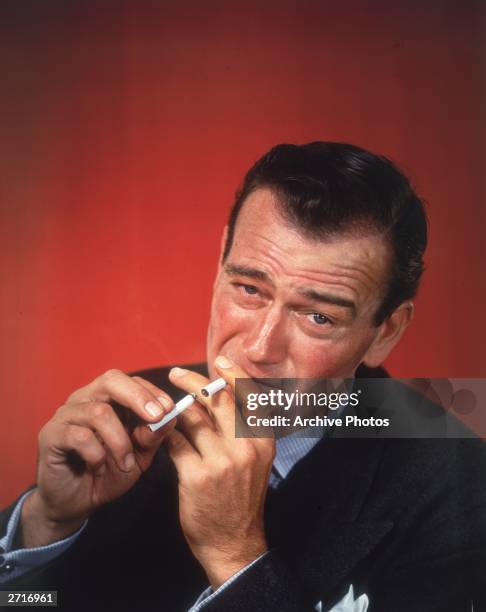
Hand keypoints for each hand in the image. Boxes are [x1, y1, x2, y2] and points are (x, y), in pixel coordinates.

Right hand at [21, 369, 174, 546]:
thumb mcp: (138, 457)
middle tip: (156, 417)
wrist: (74, 503)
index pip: (130, 381)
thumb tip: (170, 417)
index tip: (169, 410)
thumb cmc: (107, 474)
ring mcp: (66, 414)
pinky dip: (96, 454)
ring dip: (119, 441)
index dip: (151, 392)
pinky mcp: (51, 434)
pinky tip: (97, 469)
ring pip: (99, 411)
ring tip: (126, 465)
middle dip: (138, 397)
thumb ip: (152, 437)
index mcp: (107, 399)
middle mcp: (85, 399)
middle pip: (111, 380)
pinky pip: (79, 435)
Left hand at [165, 357, 274, 587]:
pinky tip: (158, 431)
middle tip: (176, 374)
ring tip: (162, 403)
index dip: (233, 374)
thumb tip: (219, 396)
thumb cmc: (241, 498)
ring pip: (193, 418)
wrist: (234, 544)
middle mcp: (246, 447)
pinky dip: (165, 433)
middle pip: (218, 399)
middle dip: (194, 381)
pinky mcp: (197, 476)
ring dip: (175, 406)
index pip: (250, 395)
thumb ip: (242, 430)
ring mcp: (222, 461)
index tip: (219, 361)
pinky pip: (175, 442)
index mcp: (263, 440)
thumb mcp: (255, 462)